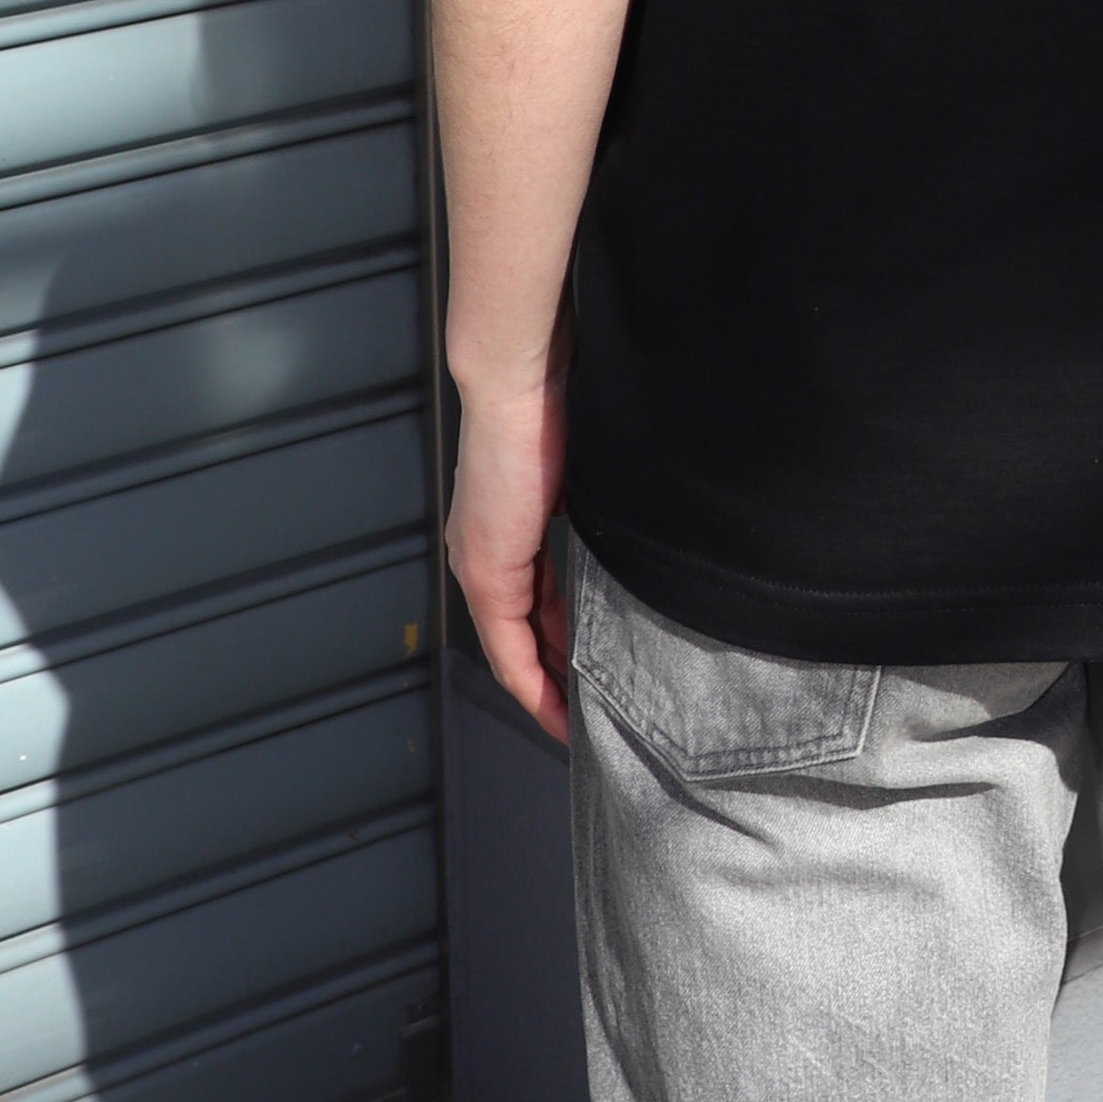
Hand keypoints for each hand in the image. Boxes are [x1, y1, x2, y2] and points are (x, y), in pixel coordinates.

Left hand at [449, 373, 571, 740]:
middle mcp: (481, 557)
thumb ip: (589, 521)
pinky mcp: (487, 569)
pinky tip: (556, 703)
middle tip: (587, 719)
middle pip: (519, 640)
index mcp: (503, 536)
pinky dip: (532, 679)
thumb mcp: (581, 482)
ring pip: (512, 648)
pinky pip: (508, 644)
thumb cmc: (558, 411)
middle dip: (554, 683)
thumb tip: (622, 547)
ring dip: (545, 688)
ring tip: (577, 722)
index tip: (583, 689)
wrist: (524, 379)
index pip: (528, 612)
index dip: (554, 656)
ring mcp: (480, 565)